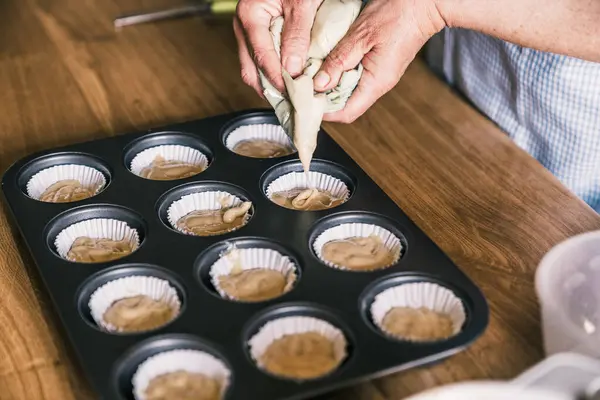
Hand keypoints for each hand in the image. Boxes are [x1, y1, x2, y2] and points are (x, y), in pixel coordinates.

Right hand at [233, 0, 322, 95]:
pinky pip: (261, 61)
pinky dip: (273, 73)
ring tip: (290, 96)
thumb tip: (291, 69)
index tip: (292, 92)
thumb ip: (296, 35)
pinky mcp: (257, 36)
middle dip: (270, 88)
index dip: (276, 78)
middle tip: (291, 102)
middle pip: (251, 70)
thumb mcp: (301, 4)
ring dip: (271, 84)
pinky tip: (288, 81)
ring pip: (254, 68)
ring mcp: (248, 33)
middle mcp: (244, 26)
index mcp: (250, 15)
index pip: (261, 56)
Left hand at [315, 0, 445, 122]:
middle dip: (323, 99)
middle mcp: (378, 84)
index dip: (324, 112)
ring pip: (348, 91)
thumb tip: (319, 84)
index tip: (305, 101)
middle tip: (303, 86)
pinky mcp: (377, 65)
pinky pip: (354, 77)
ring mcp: (379, 75)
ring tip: (311, 74)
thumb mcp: (362, 35)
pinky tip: (326, 63)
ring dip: (329, 85)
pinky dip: (338, 73)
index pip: (347, 113)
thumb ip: (339, 60)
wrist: (424, 3)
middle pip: (345, 105)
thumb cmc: (398, 14)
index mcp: (376, 83)